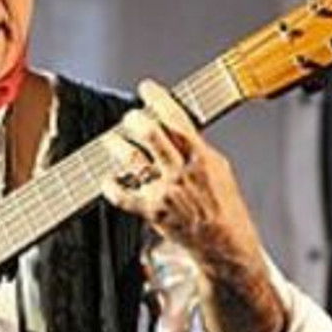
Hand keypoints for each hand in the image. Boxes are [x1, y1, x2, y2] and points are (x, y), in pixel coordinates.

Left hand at [102, 78, 262, 268]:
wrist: (224, 243)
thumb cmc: (223, 206)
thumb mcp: (218, 168)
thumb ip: (196, 148)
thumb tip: (176, 127)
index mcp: (201, 157)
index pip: (177, 118)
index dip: (158, 99)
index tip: (147, 88)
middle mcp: (181, 172)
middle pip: (151, 135)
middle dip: (135, 120)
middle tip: (129, 117)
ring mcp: (165, 192)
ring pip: (133, 161)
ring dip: (117, 146)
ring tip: (112, 140)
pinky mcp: (152, 212)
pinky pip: (123, 197)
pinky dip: (111, 187)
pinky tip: (107, 180)